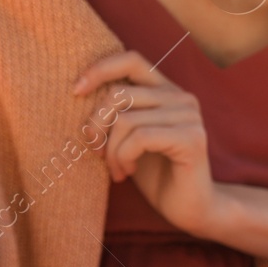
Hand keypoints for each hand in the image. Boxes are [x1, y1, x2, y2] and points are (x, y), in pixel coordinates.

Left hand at [75, 50, 222, 235]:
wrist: (187, 207)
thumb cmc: (151, 171)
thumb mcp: (125, 136)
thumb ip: (113, 112)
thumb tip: (77, 90)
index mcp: (164, 90)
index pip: (130, 59)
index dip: (99, 69)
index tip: (75, 92)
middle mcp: (181, 96)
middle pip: (119, 94)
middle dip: (97, 126)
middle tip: (96, 152)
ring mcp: (189, 115)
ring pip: (126, 119)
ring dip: (111, 151)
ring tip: (116, 169)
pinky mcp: (192, 138)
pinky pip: (140, 138)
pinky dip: (124, 157)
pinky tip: (126, 172)